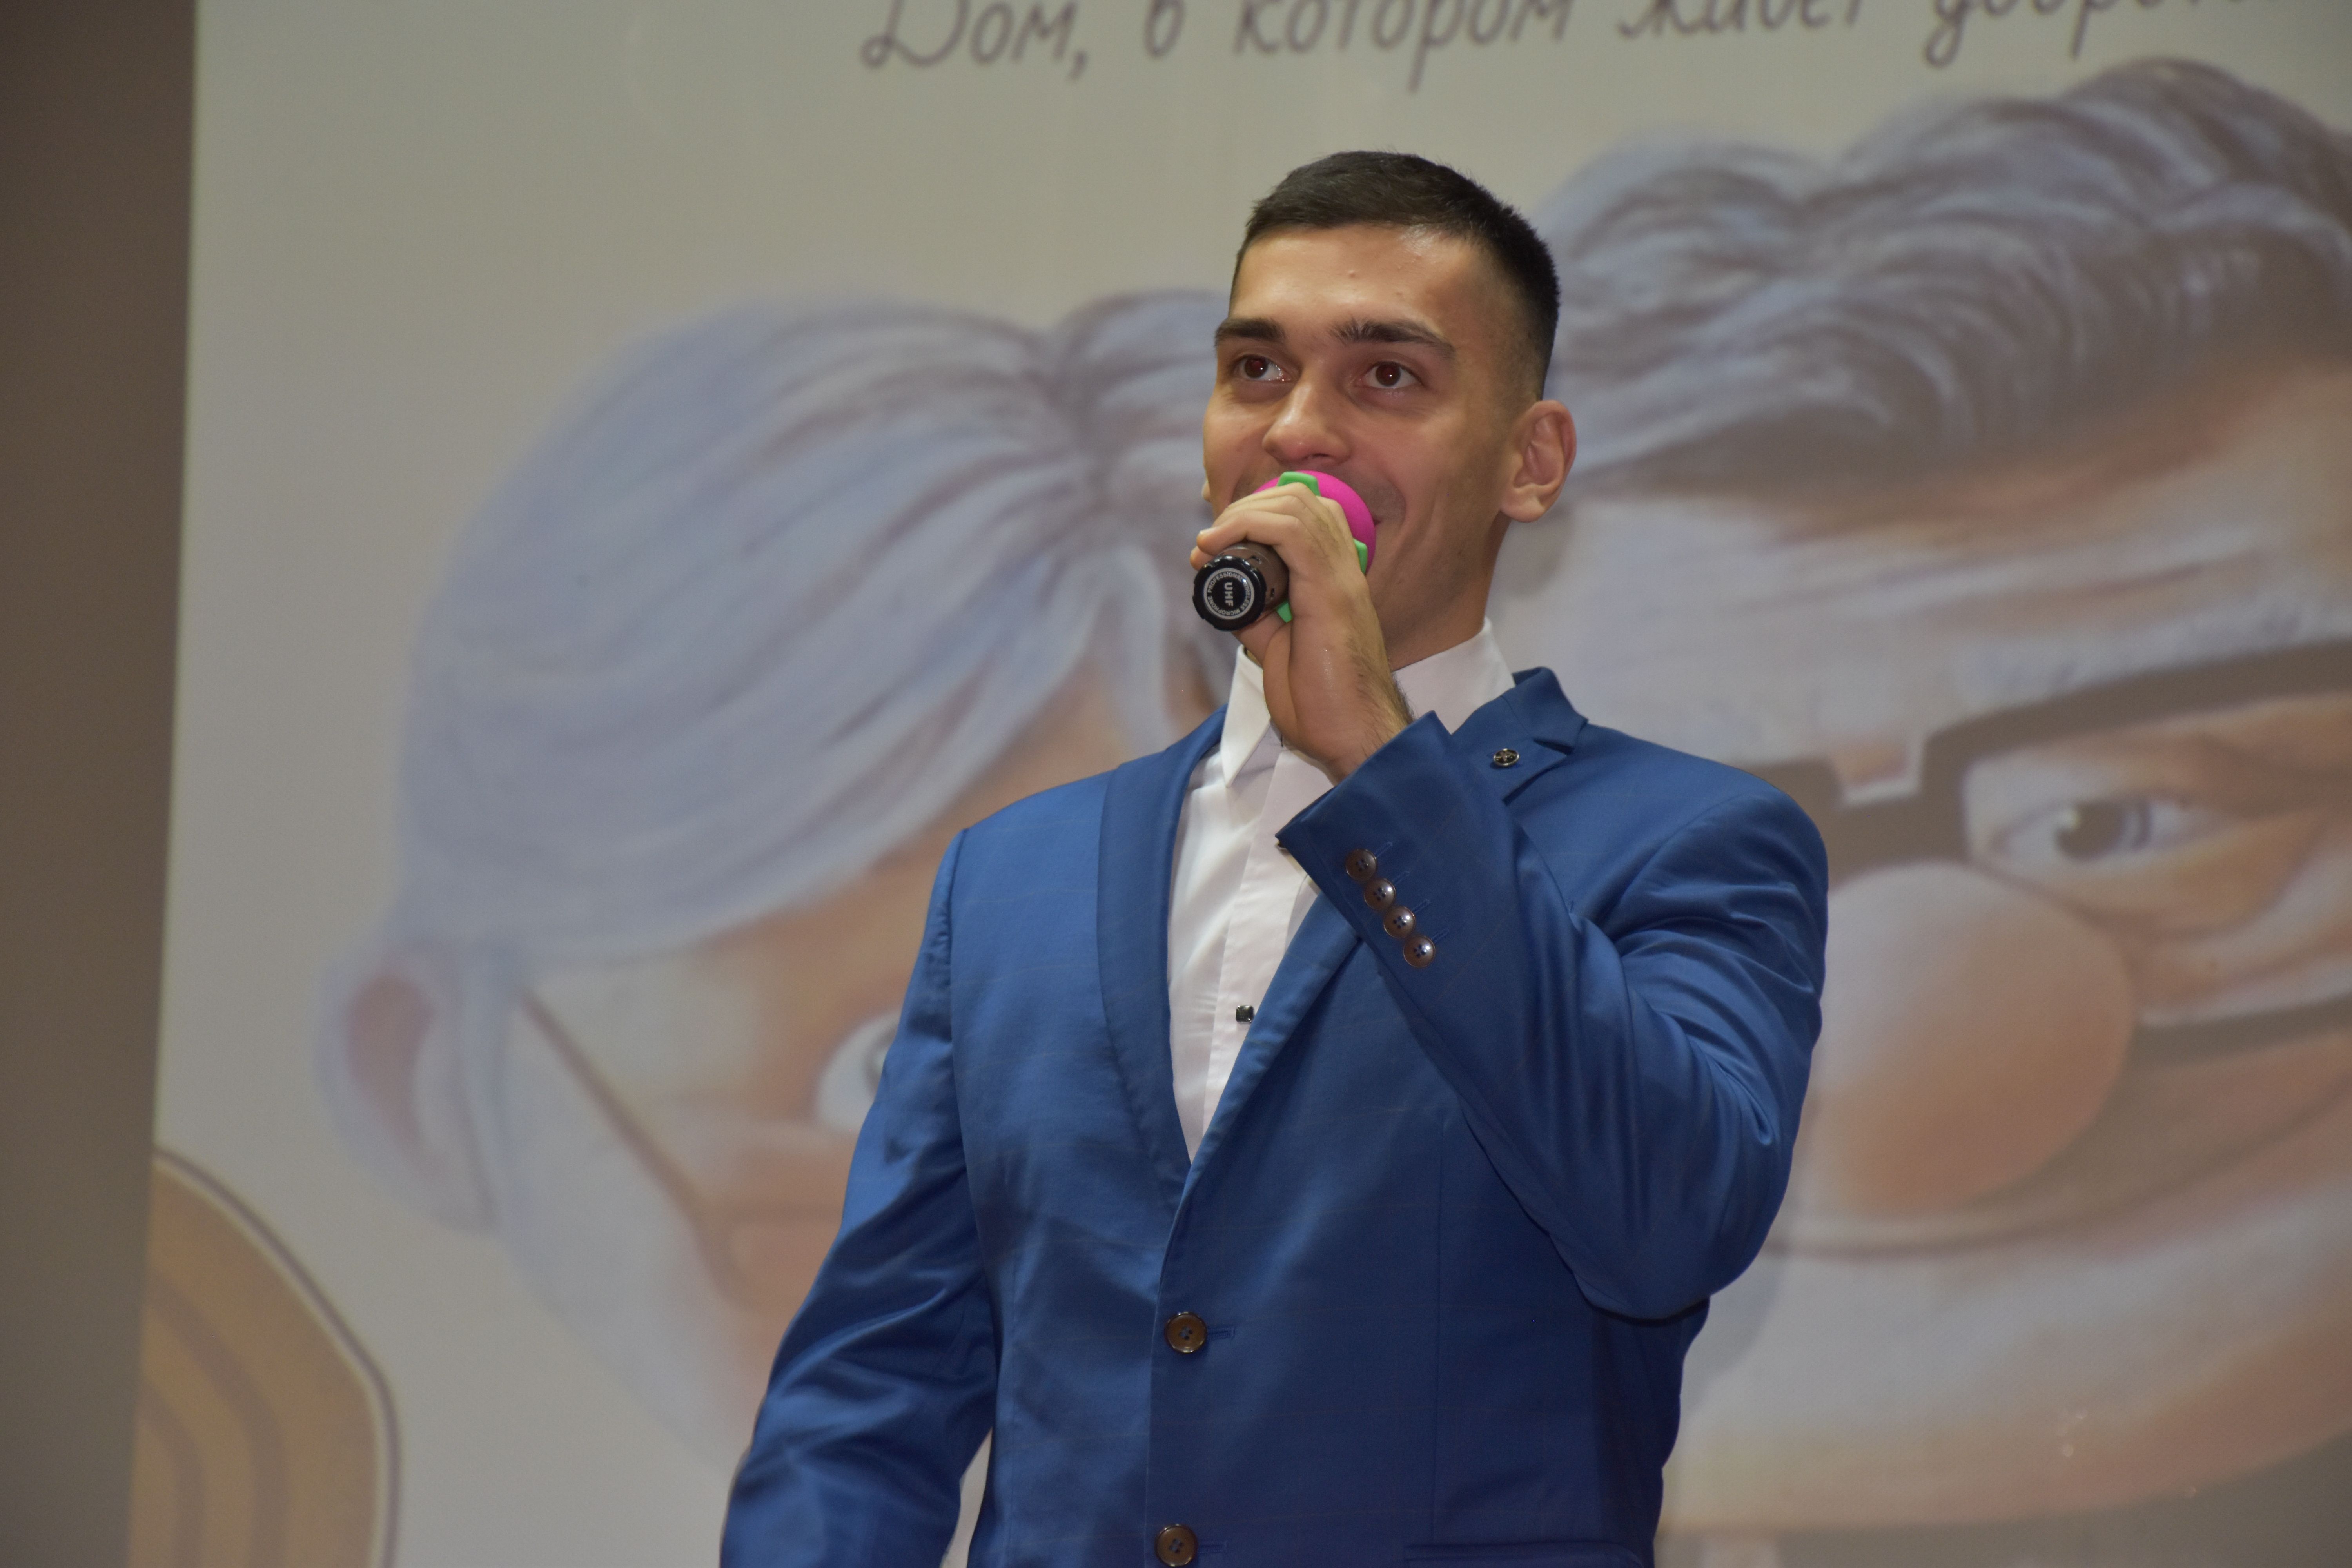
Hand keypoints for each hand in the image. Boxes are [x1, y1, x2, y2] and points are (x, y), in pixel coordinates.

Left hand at [1191, 480, 1410, 779]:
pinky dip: (1248, 525)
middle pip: (1300, 497)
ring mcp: (1341, 578)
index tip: (1215, 540)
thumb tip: (1230, 595)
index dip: (1257, 512)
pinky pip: (1292, 531)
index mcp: (1334, 580)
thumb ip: (1259, 619)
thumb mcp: (1277, 652)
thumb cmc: (1324, 706)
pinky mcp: (1332, 593)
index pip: (1305, 513)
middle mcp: (1343, 570)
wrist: (1355, 738)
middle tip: (1211, 538)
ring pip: (1296, 503)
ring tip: (1211, 540)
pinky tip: (1219, 543)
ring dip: (1242, 513)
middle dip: (1245, 506)